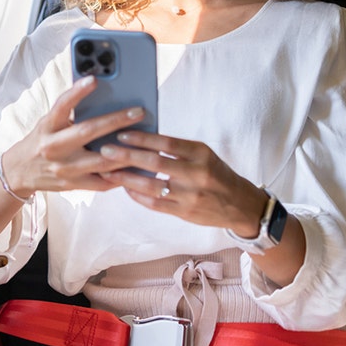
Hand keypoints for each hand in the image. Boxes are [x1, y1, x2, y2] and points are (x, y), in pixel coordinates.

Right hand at [0, 76, 149, 242]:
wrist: (20, 171)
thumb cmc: (41, 140)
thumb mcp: (49, 122)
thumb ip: (70, 112)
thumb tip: (101, 95)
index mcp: (48, 126)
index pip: (62, 105)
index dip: (77, 91)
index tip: (94, 79)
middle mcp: (54, 147)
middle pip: (88, 132)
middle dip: (116, 121)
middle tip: (139, 112)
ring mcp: (64, 168)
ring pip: (101, 161)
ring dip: (126, 152)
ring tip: (146, 143)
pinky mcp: (72, 185)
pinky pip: (102, 182)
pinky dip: (120, 175)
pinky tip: (135, 166)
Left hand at [98, 131, 267, 233]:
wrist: (240, 205)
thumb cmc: (218, 174)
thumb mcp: (204, 155)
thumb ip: (178, 149)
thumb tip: (143, 139)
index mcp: (201, 153)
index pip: (166, 142)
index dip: (142, 138)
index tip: (121, 133)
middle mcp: (196, 174)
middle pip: (155, 163)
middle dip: (126, 156)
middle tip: (104, 150)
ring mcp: (190, 195)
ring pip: (151, 185)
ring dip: (126, 178)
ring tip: (107, 171)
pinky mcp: (184, 213)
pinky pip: (155, 204)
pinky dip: (137, 195)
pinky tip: (125, 187)